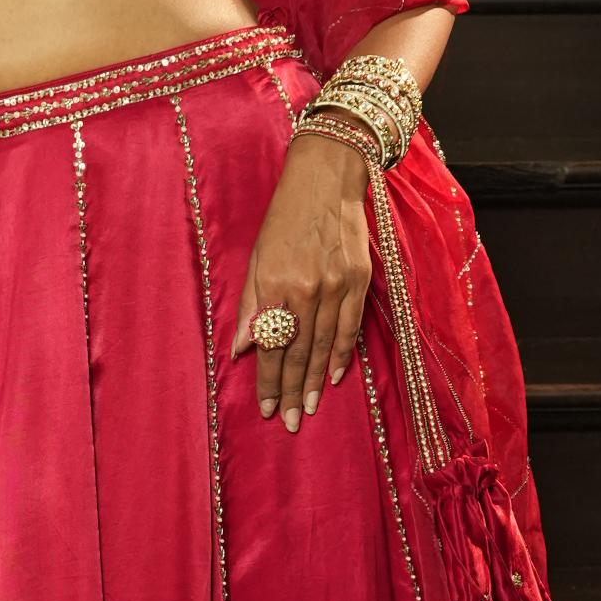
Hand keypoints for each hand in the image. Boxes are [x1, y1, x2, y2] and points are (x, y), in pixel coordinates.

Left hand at [229, 127, 371, 431]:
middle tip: (290, 423)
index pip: (270, 345)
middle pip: (298, 352)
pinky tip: (333, 377)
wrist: (327, 177)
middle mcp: (308, 289)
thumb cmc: (284, 216)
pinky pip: (350, 327)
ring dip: (315, 381)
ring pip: (324, 345)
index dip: (267, 381)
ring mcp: (338, 285)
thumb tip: (240, 348)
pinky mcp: (359, 279)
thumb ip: (250, 305)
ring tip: (309, 409)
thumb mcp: (257, 256)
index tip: (266, 409)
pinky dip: (342, 355)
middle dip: (291, 391)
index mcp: (277, 284)